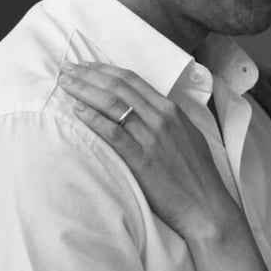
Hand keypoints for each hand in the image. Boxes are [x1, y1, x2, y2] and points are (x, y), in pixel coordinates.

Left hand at [57, 62, 241, 237]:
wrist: (205, 205)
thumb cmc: (197, 174)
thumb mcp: (188, 135)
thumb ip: (167, 119)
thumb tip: (146, 109)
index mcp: (171, 110)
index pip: (132, 80)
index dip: (105, 70)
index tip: (84, 65)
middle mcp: (161, 118)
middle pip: (118, 87)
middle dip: (88, 75)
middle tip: (66, 69)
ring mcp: (151, 138)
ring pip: (112, 105)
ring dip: (84, 91)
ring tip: (65, 84)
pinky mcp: (141, 160)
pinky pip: (113, 134)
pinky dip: (93, 119)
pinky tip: (77, 110)